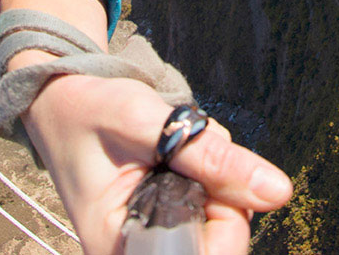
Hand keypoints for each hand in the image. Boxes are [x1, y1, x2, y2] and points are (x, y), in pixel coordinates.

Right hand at [23, 74, 292, 254]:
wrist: (61, 99)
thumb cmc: (87, 109)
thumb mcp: (145, 119)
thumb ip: (209, 155)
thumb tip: (278, 191)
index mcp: (121, 247)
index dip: (226, 215)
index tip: (202, 166)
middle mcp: (139, 253)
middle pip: (222, 241)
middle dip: (221, 186)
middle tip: (182, 145)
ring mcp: (155, 240)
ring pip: (225, 218)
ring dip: (216, 174)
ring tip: (172, 143)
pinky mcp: (169, 222)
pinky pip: (215, 205)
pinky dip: (211, 172)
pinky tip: (178, 150)